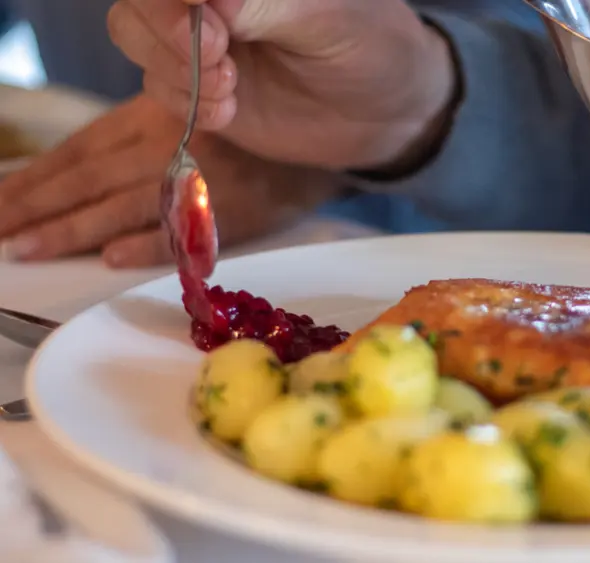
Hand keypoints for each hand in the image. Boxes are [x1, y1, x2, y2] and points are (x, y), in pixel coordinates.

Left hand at [0, 95, 339, 267]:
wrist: (319, 141)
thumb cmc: (245, 133)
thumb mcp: (184, 114)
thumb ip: (133, 137)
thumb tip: (67, 172)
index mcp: (153, 116)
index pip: (82, 149)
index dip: (37, 178)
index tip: (0, 201)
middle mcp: (171, 143)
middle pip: (92, 178)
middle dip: (38, 207)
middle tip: (0, 233)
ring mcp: (202, 179)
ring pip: (126, 204)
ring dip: (73, 229)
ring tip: (29, 248)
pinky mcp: (235, 211)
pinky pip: (190, 229)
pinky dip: (151, 244)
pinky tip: (115, 258)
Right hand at [106, 0, 457, 172]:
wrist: (387, 115)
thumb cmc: (371, 46)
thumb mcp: (326, 17)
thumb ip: (263, 4)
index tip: (210, 21)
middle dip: (166, 29)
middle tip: (218, 57)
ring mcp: (196, 35)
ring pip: (132, 33)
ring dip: (172, 67)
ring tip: (229, 89)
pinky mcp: (196, 85)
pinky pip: (156, 85)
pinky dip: (184, 102)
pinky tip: (229, 111)